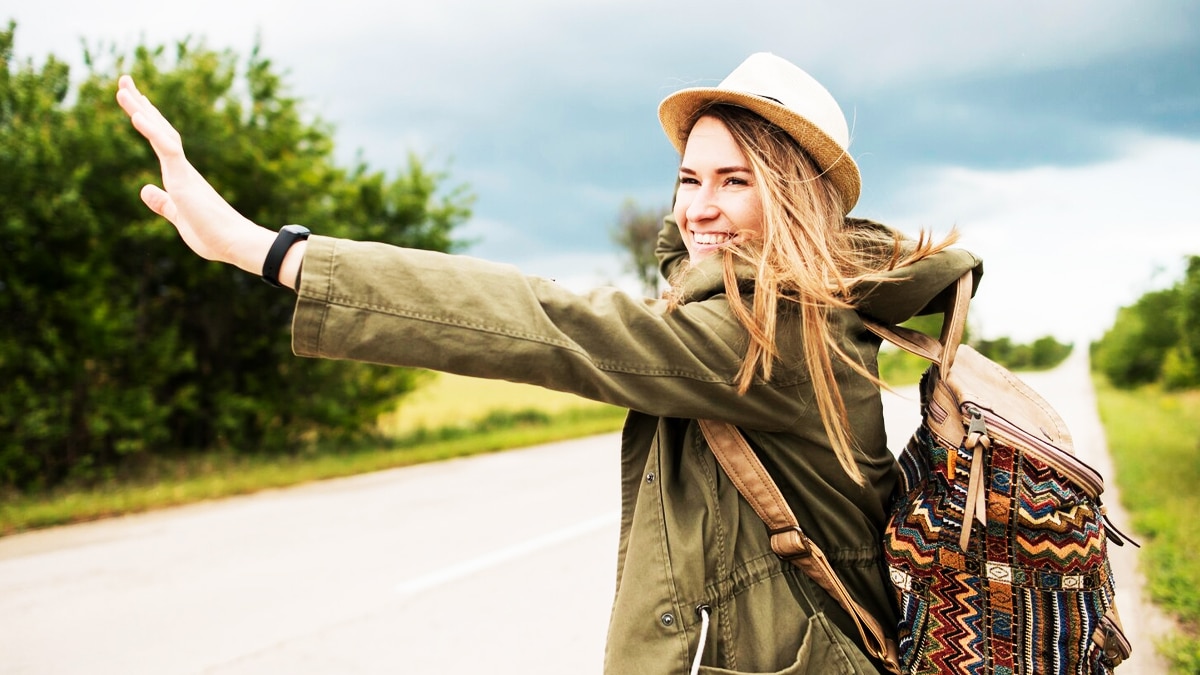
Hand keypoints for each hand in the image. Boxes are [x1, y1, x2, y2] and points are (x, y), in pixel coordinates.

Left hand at [116, 76, 296, 282]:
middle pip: (159, 129)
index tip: (135, 101)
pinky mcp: (185, 180)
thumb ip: (162, 203)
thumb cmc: (214, 235)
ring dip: (140, 110)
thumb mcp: (179, 217)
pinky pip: (167, 149)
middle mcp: (182, 168)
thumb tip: (144, 189)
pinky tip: (136, 116)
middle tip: (124, 81)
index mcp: (180, 176)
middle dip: (140, 105)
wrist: (236, 243)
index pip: (161, 141)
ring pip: (160, 133)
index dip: (147, 120)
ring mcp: (184, 172)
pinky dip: (152, 131)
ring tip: (123, 88)